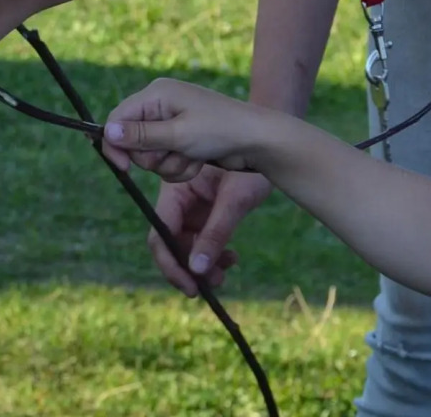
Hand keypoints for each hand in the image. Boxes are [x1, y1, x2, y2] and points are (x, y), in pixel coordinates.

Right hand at [101, 78, 269, 177]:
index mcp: (157, 94)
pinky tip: (199, 161)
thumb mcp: (178, 134)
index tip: (124, 168)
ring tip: (193, 156)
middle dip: (152, 157)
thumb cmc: (220, 130)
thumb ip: (141, 135)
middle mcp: (162, 106)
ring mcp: (173, 124)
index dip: (116, 144)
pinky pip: (167, 162)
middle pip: (132, 142)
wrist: (257, 140)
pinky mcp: (182, 140)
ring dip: (170, 164)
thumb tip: (107, 132)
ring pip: (151, 157)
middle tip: (176, 153)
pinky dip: (181, 167)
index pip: (118, 118)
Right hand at [146, 168, 270, 295]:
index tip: (191, 287)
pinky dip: (214, 252)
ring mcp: (193, 206)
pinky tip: (232, 258)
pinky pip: (203, 239)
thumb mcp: (235, 198)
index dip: (171, 264)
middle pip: (172, 243)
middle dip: (189, 267)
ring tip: (225, 273)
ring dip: (203, 264)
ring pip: (188, 245)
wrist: (270, 144)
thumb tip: (197, 270)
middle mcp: (179, 199)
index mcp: (175, 189)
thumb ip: (215, 233)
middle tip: (213, 284)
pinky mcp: (208, 210)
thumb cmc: (252, 163)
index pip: (160, 234)